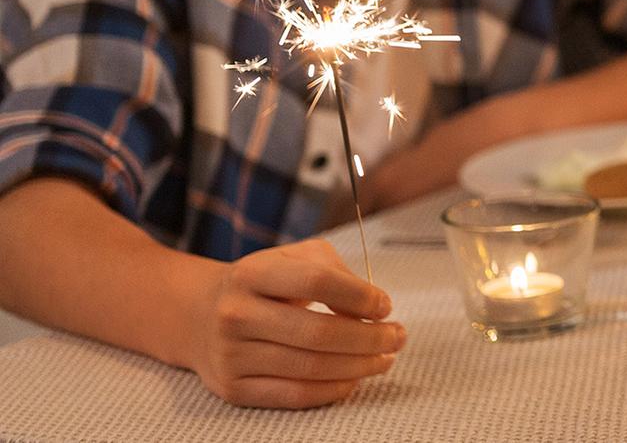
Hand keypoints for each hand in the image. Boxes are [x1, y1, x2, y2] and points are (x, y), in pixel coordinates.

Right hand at [180, 239, 404, 408]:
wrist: (200, 316)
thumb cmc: (266, 283)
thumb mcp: (295, 258)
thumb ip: (336, 272)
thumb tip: (372, 310)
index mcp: (252, 273)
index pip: (318, 282)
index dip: (360, 295)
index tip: (385, 305)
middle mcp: (236, 314)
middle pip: (318, 333)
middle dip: (370, 338)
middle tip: (398, 337)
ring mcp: (231, 354)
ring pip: (311, 368)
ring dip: (360, 366)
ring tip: (385, 358)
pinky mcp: (233, 387)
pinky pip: (294, 395)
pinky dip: (334, 390)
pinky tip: (355, 378)